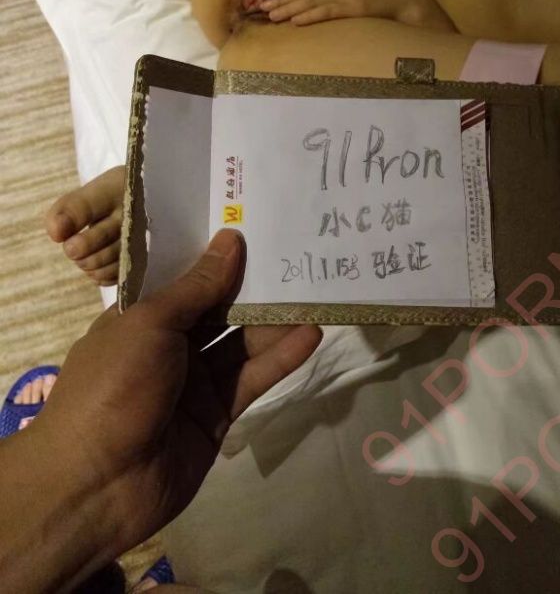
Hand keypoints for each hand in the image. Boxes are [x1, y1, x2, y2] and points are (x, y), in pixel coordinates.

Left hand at [30, 230, 321, 565]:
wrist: (96, 485)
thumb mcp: (150, 324)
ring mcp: (193, 382)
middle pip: (218, 309)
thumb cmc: (113, 386)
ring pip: (241, 343)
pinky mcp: (217, 415)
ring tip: (315, 291)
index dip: (217, 254)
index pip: (184, 278)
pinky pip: (252, 379)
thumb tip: (231, 239)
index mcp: (139, 317)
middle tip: (297, 254)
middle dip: (254, 286)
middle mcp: (167, 345)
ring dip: (275, 322)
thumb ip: (197, 287)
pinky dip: (280, 358)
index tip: (256, 224)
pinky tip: (310, 336)